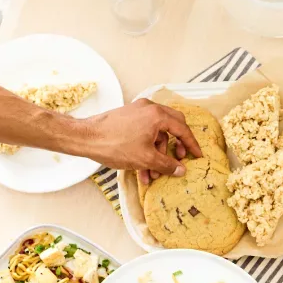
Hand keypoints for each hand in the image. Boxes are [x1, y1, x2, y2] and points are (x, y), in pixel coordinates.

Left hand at [78, 99, 201, 180]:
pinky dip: (146, 148)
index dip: (191, 144)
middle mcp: (150, 109)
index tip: (197, 155)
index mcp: (158, 115)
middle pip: (172, 127)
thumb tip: (181, 170)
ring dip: (157, 153)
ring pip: (156, 133)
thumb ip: (166, 164)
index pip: (182, 129)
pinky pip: (144, 133)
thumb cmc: (114, 145)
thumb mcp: (144, 159)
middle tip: (178, 160)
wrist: (85, 138)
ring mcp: (138, 112)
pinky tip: (141, 169)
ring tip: (152, 174)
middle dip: (175, 147)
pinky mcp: (128, 118)